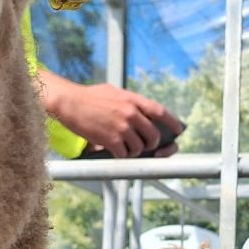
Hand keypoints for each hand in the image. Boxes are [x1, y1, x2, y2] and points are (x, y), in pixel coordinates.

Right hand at [44, 76, 183, 157]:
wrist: (69, 103)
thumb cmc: (89, 97)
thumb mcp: (113, 92)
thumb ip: (129, 102)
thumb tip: (141, 113)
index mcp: (133, 100)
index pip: (160, 111)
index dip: (172, 122)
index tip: (178, 130)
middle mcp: (131, 113)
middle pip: (153, 135)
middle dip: (152, 144)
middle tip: (146, 146)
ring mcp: (122, 127)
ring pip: (139, 148)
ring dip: (134, 151)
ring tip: (124, 147)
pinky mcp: (111, 140)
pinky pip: (124, 154)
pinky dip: (121, 155)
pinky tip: (114, 150)